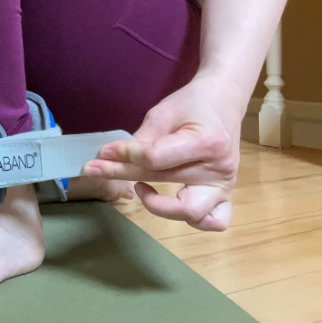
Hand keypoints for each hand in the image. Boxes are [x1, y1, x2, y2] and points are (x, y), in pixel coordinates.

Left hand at [81, 73, 245, 231]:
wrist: (224, 101)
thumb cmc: (192, 104)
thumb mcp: (162, 113)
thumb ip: (141, 139)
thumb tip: (110, 157)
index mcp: (207, 142)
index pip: (156, 158)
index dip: (125, 155)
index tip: (103, 151)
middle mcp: (219, 168)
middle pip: (164, 181)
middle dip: (124, 175)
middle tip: (96, 169)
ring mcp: (225, 185)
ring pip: (191, 213)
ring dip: (159, 207)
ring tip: (139, 188)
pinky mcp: (225, 195)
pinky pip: (214, 221)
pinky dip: (193, 221)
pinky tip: (169, 205)